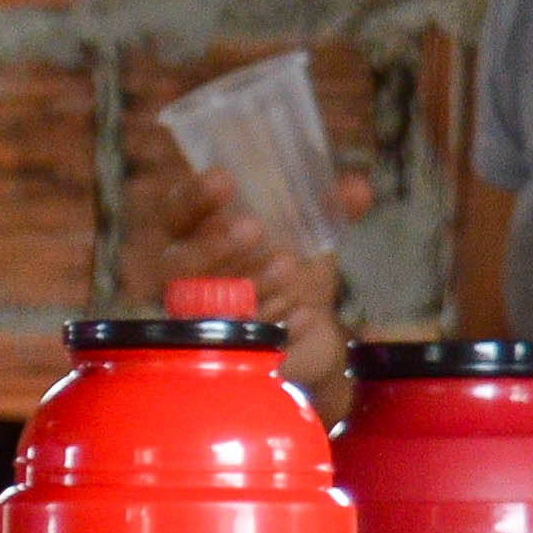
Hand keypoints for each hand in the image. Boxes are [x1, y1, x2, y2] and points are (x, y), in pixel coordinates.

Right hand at [123, 137, 360, 407]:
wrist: (307, 326)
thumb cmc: (288, 265)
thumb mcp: (306, 230)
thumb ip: (328, 206)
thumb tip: (357, 188)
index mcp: (193, 234)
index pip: (175, 212)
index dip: (193, 198)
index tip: (224, 179)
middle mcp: (186, 277)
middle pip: (177, 263)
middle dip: (212, 246)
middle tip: (253, 228)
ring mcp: (203, 319)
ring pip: (208, 306)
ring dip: (249, 283)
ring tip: (288, 265)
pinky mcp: (231, 353)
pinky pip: (245, 343)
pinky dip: (277, 326)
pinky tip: (304, 313)